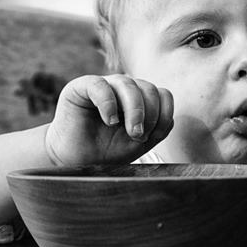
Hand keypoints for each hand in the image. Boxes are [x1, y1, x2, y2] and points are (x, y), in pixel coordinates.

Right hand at [44, 74, 173, 165]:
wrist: (77, 161)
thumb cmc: (108, 151)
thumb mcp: (140, 142)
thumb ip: (159, 129)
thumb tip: (169, 117)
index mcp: (140, 99)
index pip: (162, 94)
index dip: (163, 114)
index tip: (153, 136)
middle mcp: (123, 89)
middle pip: (148, 88)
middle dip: (150, 115)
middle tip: (139, 137)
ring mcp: (104, 85)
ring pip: (128, 84)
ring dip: (135, 110)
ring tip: (131, 132)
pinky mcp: (81, 87)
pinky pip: (100, 86)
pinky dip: (109, 104)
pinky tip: (109, 121)